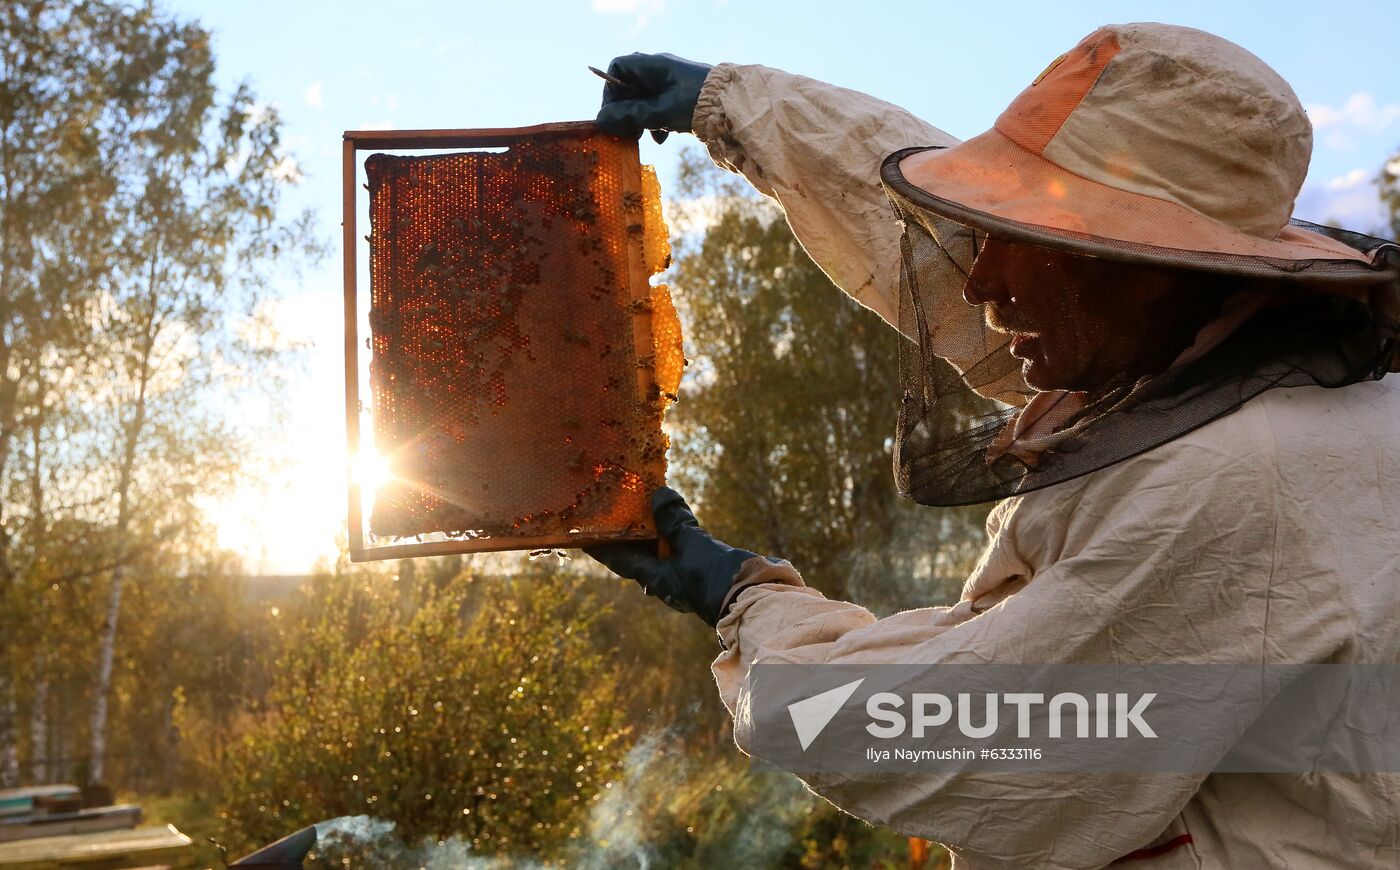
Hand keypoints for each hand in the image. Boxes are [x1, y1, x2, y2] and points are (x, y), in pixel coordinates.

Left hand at [586, 486, 768, 626]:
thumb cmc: (718, 579)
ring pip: (659, 545)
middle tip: (613, 504)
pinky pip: (680, 542)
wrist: (752, 598)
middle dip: (626, 528)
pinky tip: (674, 508)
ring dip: (651, 524)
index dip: (599, 545)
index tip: (580, 533)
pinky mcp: (701, 564)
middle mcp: (665, 577)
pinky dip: (674, 526)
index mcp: (655, 578)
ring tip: (641, 499)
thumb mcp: (693, 545)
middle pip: (637, 549)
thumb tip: (658, 494)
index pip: (618, 559)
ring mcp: (683, 571)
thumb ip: (674, 521)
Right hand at [595, 52, 712, 142]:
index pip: (618, 67)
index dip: (610, 89)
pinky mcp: (678, 97)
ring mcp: (669, 83)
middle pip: (629, 87)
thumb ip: (631, 116)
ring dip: (639, 119)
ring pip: (642, 100)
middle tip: (625, 131)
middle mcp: (659, 70)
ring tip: (642, 137)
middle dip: (625, 110)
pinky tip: (661, 138)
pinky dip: (654, 122)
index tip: (611, 113)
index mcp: (653, 65)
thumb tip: (601, 121)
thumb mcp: (661, 112)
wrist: (734, 108)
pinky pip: (657, 107)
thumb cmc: (698, 104)